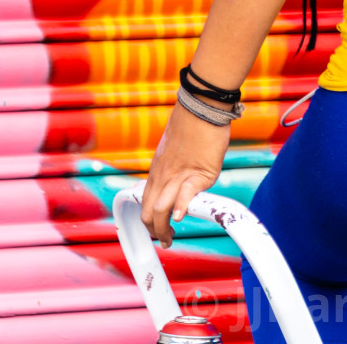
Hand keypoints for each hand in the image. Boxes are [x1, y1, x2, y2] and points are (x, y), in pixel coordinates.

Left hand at [140, 103, 230, 247]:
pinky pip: (184, 194)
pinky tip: (181, 216)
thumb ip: (174, 169)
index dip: (148, 221)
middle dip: (154, 231)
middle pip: (148, 212)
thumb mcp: (175, 150)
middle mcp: (162, 175)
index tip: (156, 231)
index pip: (144, 203)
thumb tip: (180, 184)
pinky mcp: (197, 173)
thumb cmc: (193, 125)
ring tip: (170, 238)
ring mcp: (178, 175)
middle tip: (165, 240)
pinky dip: (181, 208)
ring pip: (160, 209)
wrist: (202, 106)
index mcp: (157, 170)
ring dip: (163, 229)